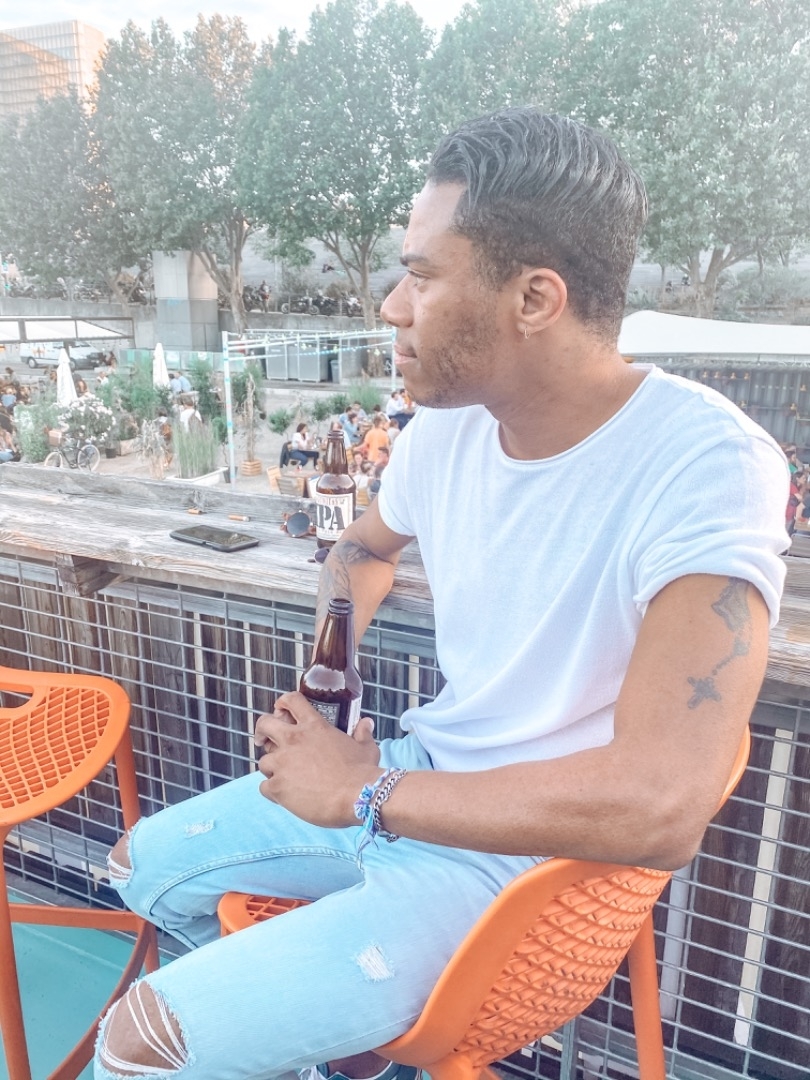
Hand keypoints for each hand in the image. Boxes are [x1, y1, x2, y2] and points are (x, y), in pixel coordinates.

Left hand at [254, 691, 381, 826]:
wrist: (357, 797)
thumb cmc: (362, 772)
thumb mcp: (366, 748)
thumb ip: (362, 734)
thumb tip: (366, 723)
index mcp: (314, 727)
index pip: (292, 701)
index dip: (283, 703)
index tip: (280, 710)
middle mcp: (294, 740)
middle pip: (265, 724)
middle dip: (262, 731)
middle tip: (265, 740)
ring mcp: (283, 763)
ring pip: (263, 761)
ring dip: (271, 768)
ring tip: (284, 777)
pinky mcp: (278, 786)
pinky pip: (264, 787)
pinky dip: (272, 791)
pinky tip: (285, 796)